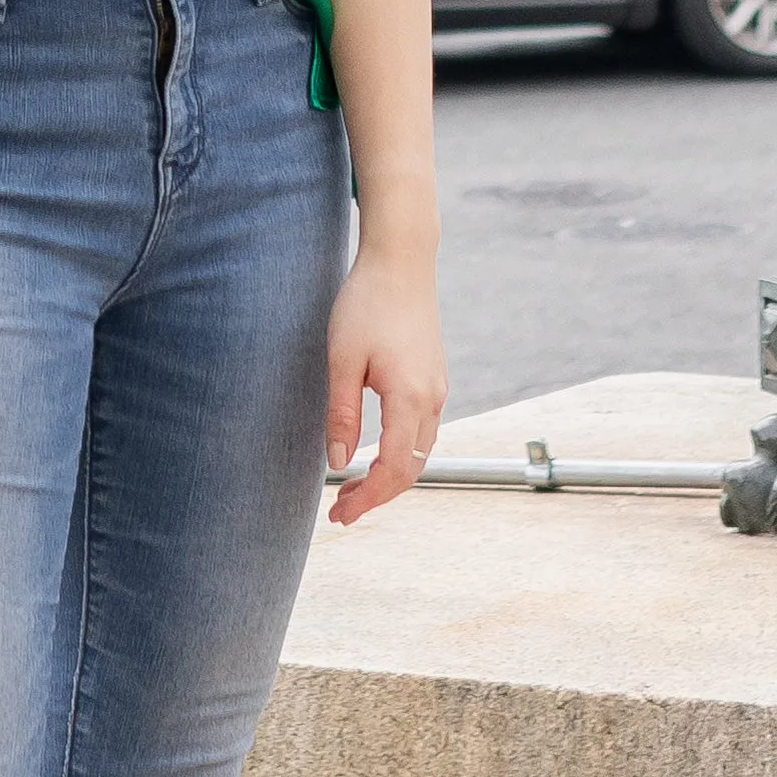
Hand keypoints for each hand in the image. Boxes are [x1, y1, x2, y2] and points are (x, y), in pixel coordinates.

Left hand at [322, 238, 446, 526]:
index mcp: (410, 398)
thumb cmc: (365, 303)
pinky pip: (423, 431)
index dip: (368, 500)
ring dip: (390, 477)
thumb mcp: (341, 360)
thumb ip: (341, 414)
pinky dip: (401, 454)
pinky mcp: (434, 377)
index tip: (339, 516)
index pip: (394, 470)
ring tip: (353, 489)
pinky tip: (376, 455)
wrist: (401, 261)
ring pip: (421, 452)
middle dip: (377, 496)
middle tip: (340, 512)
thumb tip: (338, 463)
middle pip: (412, 468)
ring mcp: (437, 388)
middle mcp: (432, 399)